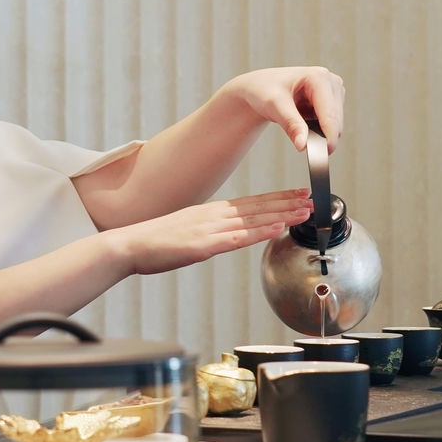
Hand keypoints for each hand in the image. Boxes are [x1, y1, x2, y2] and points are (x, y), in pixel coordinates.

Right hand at [106, 189, 311, 275]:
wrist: (128, 245)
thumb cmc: (152, 243)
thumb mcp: (185, 232)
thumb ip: (207, 232)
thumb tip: (224, 236)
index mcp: (209, 213)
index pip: (250, 203)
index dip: (277, 199)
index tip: (297, 196)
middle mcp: (213, 216)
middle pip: (257, 207)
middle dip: (287, 204)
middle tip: (313, 200)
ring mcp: (209, 229)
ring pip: (253, 219)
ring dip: (282, 215)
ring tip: (305, 212)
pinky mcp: (203, 245)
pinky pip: (237, 238)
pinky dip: (259, 232)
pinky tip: (277, 229)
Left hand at [223, 67, 345, 152]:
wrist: (260, 87)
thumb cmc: (265, 90)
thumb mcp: (274, 105)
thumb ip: (291, 124)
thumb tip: (303, 146)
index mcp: (318, 77)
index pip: (329, 113)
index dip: (328, 136)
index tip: (323, 155)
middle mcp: (331, 82)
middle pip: (335, 121)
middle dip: (323, 138)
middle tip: (308, 153)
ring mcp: (333, 92)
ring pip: (336, 125)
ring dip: (321, 135)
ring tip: (297, 132)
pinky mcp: (332, 102)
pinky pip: (331, 125)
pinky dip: (319, 133)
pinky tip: (303, 129)